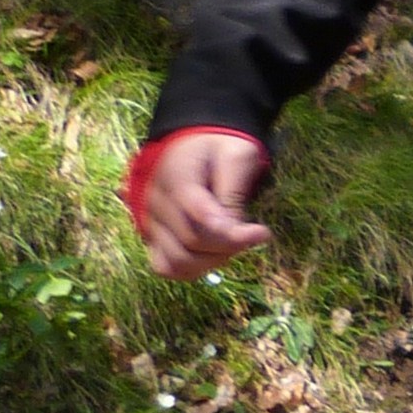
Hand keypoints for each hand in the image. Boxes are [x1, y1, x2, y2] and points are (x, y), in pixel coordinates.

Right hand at [137, 131, 271, 279]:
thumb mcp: (237, 156)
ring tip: (235, 243)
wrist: (195, 144)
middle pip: (191, 243)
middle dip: (228, 246)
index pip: (200, 218)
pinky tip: (215, 253)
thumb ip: (233, 192)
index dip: (232, 234)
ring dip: (212, 261)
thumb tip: (234, 232)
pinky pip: (165, 266)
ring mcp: (149, 222)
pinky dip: (192, 268)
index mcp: (176, 177)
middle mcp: (154, 203)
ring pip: (176, 262)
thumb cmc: (221, 146)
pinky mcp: (151, 237)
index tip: (263, 233)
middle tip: (254, 235)